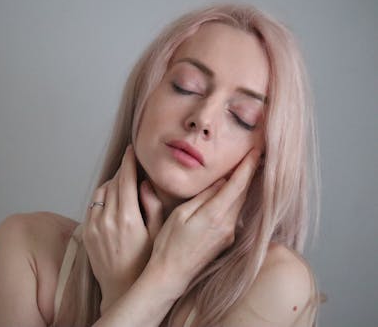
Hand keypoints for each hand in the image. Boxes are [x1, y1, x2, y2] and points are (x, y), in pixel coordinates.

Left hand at [82, 144, 163, 312]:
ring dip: (112, 183)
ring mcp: (93, 225)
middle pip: (113, 182)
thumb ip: (153, 206)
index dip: (129, 161)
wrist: (122, 288)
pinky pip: (92, 205)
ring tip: (123, 184)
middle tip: (131, 165)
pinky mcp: (86, 232)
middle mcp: (107, 219)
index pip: (126, 179)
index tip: (131, 150)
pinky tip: (112, 201)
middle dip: (122, 171)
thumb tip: (144, 183)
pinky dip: (102, 197)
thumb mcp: (159, 235)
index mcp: (127, 218)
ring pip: (101, 191)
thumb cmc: (145, 263)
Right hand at [147, 148, 260, 293]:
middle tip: (257, 154)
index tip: (256, 151)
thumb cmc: (169, 244)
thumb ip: (203, 197)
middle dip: (251, 173)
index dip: (248, 166)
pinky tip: (234, 192)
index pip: (237, 185)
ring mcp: (229, 235)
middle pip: (243, 194)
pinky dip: (236, 200)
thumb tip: (221, 182)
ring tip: (248, 168)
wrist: (171, 275)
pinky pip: (234, 214)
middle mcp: (227, 225)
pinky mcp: (226, 241)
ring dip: (245, 186)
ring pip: (240, 204)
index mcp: (215, 215)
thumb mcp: (180, 214)